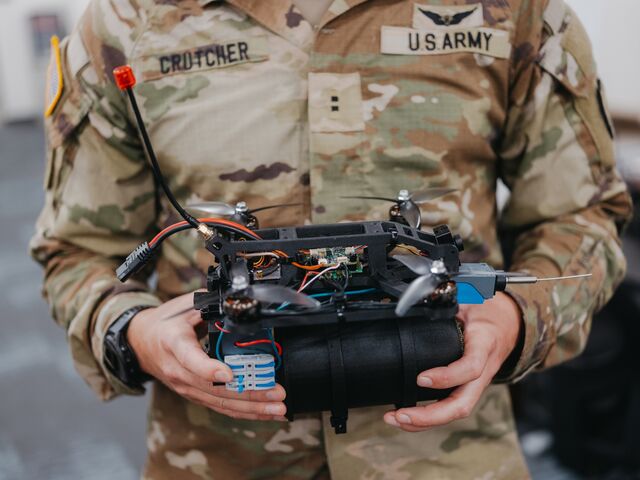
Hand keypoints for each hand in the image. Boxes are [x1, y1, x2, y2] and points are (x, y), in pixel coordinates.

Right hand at [127, 291, 286, 420]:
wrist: (141, 343)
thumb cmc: (165, 323)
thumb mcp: (184, 306)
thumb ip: (210, 304)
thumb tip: (239, 301)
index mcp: (174, 344)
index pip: (192, 361)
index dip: (211, 370)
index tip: (231, 375)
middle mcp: (180, 371)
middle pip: (215, 389)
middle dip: (249, 393)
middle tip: (276, 394)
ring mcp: (186, 387)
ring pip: (220, 402)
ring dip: (252, 407)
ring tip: (278, 408)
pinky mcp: (194, 395)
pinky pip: (220, 407)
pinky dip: (244, 412)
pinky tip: (264, 413)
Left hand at [383, 292, 521, 431]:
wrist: (509, 323)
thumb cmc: (487, 311)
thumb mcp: (470, 298)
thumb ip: (447, 301)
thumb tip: (418, 299)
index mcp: (485, 345)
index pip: (470, 367)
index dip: (447, 377)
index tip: (421, 378)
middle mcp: (483, 370)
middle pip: (462, 404)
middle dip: (431, 415)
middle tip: (401, 415)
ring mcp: (476, 383)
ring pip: (456, 411)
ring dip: (425, 421)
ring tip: (395, 419)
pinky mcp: (467, 388)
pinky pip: (451, 407)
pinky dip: (428, 417)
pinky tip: (406, 418)